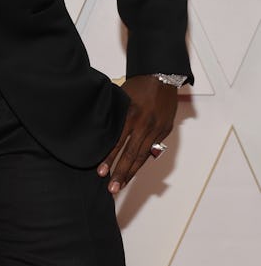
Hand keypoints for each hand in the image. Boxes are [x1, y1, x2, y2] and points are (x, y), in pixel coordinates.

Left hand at [97, 75, 177, 193]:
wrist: (162, 76)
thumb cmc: (138, 85)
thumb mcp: (122, 97)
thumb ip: (115, 116)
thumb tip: (101, 133)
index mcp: (131, 114)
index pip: (118, 142)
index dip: (109, 159)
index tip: (101, 172)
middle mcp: (145, 124)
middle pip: (131, 154)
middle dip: (120, 173)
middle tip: (111, 188)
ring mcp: (156, 129)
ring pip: (142, 156)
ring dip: (131, 172)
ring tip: (121, 185)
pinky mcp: (164, 131)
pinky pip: (151, 150)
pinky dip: (142, 162)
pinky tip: (133, 171)